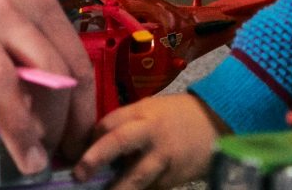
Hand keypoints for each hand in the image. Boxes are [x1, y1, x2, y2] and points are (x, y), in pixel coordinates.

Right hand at [0, 0, 94, 173]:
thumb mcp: (5, 7)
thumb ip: (27, 46)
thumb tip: (50, 106)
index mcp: (35, 4)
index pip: (75, 63)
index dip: (82, 110)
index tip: (78, 142)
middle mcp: (7, 10)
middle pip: (48, 75)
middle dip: (57, 125)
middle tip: (49, 158)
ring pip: (2, 77)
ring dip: (18, 125)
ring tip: (26, 160)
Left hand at [74, 93, 222, 189]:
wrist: (216, 125)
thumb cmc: (176, 116)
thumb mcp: (150, 110)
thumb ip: (125, 124)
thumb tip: (92, 144)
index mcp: (142, 113)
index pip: (109, 123)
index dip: (90, 139)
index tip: (74, 153)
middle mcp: (151, 133)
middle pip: (120, 141)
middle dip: (97, 156)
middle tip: (79, 174)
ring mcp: (163, 159)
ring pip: (136, 177)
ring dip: (117, 189)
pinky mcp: (172, 179)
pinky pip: (150, 189)